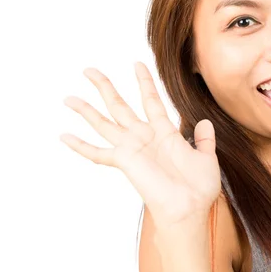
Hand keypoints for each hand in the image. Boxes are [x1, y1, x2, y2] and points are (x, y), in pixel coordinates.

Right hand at [60, 62, 220, 227]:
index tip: (137, 63)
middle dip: (105, 87)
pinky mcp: (124, 161)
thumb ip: (205, 140)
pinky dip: (80, 146)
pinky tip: (64, 136)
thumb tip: (206, 122)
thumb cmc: (199, 188)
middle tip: (89, 70)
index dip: (144, 82)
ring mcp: (132, 148)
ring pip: (104, 123)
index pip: (151, 100)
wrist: (189, 208)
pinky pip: (98, 153)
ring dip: (87, 110)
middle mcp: (144, 138)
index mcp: (164, 133)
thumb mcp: (207, 158)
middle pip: (120, 105)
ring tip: (69, 97)